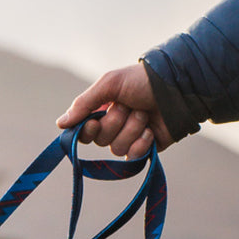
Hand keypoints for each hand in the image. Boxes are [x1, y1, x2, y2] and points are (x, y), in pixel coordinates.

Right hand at [57, 64, 173, 156]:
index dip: (87, 131)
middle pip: (101, 140)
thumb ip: (84, 103)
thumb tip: (60, 124)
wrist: (177, 87)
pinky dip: (142, 143)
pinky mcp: (144, 149)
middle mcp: (113, 126)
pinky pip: (132, 157)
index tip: (94, 123)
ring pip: (117, 149)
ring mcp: (129, 138)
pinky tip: (151, 130)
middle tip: (130, 107)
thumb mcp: (110, 84)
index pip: (83, 132)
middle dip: (116, 123)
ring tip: (145, 114)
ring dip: (132, 129)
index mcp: (102, 110)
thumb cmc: (143, 80)